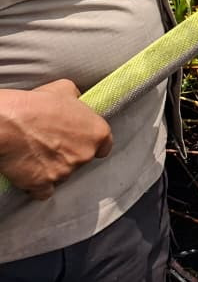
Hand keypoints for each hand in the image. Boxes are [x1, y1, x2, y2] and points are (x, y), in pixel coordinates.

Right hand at [0, 80, 112, 199]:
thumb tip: (77, 101)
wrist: (7, 123)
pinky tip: (31, 174)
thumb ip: (78, 99)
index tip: (82, 142)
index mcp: (97, 133)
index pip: (104, 146)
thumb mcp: (65, 89)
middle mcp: (85, 154)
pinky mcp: (43, 185)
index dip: (92, 144)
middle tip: (52, 144)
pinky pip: (45, 192)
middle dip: (70, 154)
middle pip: (82, 160)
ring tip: (37, 155)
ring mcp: (65, 172)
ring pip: (63, 175)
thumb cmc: (36, 104)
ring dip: (53, 169)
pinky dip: (38, 186)